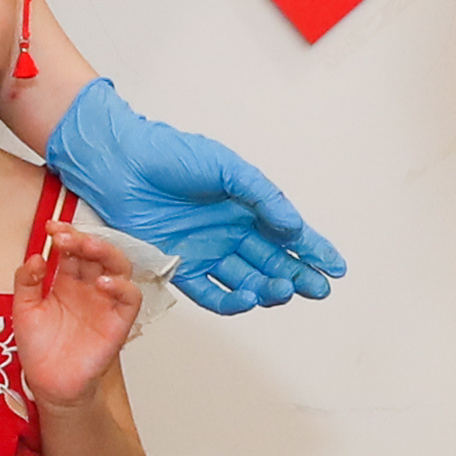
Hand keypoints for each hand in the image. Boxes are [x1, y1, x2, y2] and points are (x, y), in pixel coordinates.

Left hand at [5, 232, 144, 402]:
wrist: (51, 384)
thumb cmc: (40, 349)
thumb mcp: (24, 310)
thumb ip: (26, 282)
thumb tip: (35, 257)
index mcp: (67, 280)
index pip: (72, 248)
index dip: (65, 234)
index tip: (50, 227)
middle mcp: (89, 287)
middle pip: (96, 251)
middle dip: (82, 238)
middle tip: (63, 237)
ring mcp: (105, 302)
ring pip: (118, 266)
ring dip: (104, 252)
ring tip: (85, 247)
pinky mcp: (119, 321)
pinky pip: (130, 297)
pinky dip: (121, 286)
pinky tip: (102, 282)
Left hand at [37, 77, 343, 313]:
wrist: (120, 163)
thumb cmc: (169, 155)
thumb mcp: (226, 167)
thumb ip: (262, 196)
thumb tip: (293, 226)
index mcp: (244, 206)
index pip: (288, 234)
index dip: (314, 251)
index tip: (336, 267)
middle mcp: (228, 231)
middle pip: (273, 261)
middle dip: (299, 275)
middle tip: (318, 288)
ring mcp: (206, 250)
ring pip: (247, 280)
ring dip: (270, 288)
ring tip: (286, 289)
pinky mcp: (179, 266)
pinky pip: (211, 291)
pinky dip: (232, 300)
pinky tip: (250, 298)